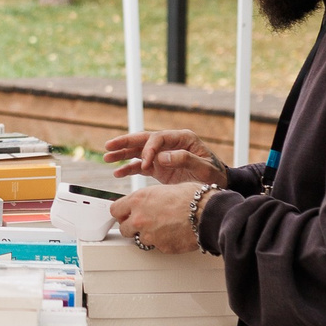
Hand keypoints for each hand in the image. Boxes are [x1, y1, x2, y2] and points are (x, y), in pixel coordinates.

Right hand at [104, 128, 231, 188]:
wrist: (218, 187)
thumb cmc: (215, 176)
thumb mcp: (205, 168)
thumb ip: (185, 160)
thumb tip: (163, 157)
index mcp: (183, 138)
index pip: (158, 138)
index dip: (149, 149)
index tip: (146, 164)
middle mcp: (170, 144)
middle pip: (144, 140)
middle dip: (125, 143)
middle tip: (109, 146)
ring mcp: (164, 156)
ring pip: (139, 151)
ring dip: (122, 154)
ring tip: (107, 157)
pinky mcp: (160, 168)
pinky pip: (141, 166)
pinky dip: (129, 168)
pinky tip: (117, 172)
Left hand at [109, 182, 208, 254]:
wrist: (207, 213)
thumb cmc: (192, 197)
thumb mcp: (165, 189)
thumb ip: (150, 198)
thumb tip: (146, 202)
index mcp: (138, 200)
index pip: (115, 210)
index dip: (122, 213)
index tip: (126, 214)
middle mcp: (139, 218)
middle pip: (123, 228)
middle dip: (132, 226)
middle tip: (145, 223)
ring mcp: (149, 235)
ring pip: (139, 239)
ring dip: (148, 235)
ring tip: (163, 228)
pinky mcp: (160, 247)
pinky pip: (156, 246)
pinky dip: (162, 242)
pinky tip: (173, 234)